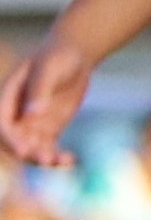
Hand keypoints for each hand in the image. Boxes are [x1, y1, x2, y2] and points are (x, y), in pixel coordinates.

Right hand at [0, 44, 92, 170]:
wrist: (74, 57)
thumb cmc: (57, 57)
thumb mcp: (49, 68)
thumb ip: (40, 90)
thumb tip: (32, 114)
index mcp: (8, 97)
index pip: (3, 123)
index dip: (10, 139)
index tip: (23, 150)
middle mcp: (17, 113)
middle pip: (15, 140)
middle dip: (28, 153)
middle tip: (46, 159)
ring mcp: (32, 123)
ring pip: (32, 148)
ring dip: (44, 158)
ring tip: (62, 162)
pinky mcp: (48, 129)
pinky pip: (49, 147)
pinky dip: (57, 156)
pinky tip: (70, 160)